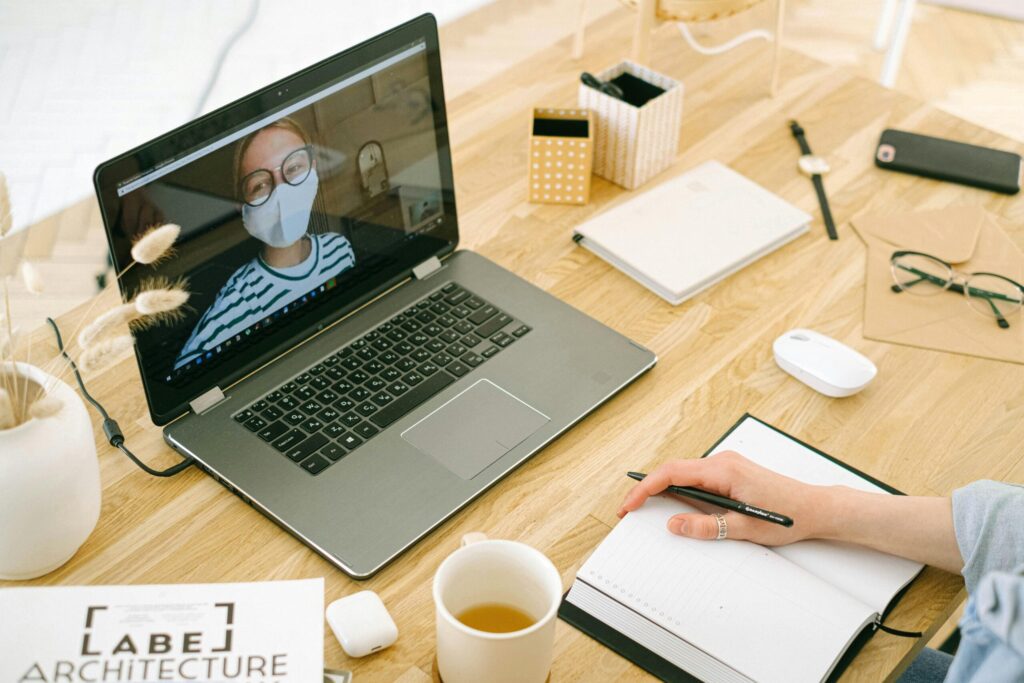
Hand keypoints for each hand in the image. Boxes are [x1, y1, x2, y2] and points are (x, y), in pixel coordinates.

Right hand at [617, 451, 830, 545]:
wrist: (814, 508)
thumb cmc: (788, 515)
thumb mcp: (743, 527)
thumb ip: (705, 526)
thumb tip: (674, 525)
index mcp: (723, 470)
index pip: (672, 473)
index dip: (645, 488)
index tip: (630, 504)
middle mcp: (723, 462)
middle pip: (673, 470)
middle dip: (648, 489)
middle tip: (630, 509)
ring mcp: (726, 466)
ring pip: (684, 474)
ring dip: (663, 489)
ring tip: (646, 508)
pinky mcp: (730, 473)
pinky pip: (696, 478)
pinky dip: (679, 489)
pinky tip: (674, 504)